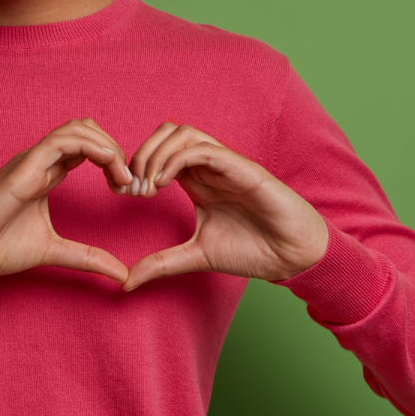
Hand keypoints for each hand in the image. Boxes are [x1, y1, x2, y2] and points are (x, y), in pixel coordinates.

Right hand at [0, 118, 134, 282]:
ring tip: (122, 176)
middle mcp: (41, 161)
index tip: (127, 188)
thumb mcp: (53, 252)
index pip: (87, 147)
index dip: (113, 160)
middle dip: (115, 149)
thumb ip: (87, 258)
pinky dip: (92, 147)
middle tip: (129, 182)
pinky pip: (62, 141)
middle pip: (87, 129)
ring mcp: (32, 160)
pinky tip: (108, 168)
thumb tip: (121, 275)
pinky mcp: (25, 166)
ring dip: (108, 146)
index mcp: (47, 174)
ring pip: (77, 128)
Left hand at [121, 123, 328, 291]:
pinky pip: (202, 149)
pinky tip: (163, 184)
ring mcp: (224, 164)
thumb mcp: (196, 256)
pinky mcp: (240, 167)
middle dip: (140, 154)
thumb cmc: (252, 250)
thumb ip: (162, 263)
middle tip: (131, 187)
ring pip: (182, 134)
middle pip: (166, 133)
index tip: (122, 193)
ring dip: (156, 155)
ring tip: (147, 186)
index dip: (135, 166)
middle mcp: (208, 166)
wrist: (292, 256)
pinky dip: (176, 160)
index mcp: (197, 179)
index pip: (158, 152)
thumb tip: (126, 281)